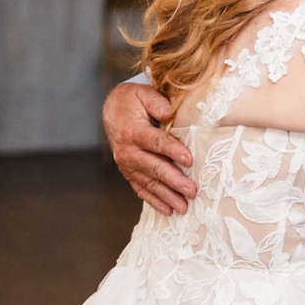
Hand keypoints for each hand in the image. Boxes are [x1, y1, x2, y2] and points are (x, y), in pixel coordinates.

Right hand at [103, 83, 195, 214]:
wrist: (112, 110)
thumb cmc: (134, 100)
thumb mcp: (144, 94)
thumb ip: (158, 103)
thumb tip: (171, 113)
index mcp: (132, 130)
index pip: (156, 142)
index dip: (172, 151)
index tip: (189, 160)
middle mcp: (127, 150)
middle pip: (153, 167)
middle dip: (174, 181)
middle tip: (192, 191)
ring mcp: (127, 164)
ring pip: (149, 182)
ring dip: (167, 196)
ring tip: (184, 207)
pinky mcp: (129, 172)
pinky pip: (141, 189)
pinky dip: (154, 200)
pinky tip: (168, 210)